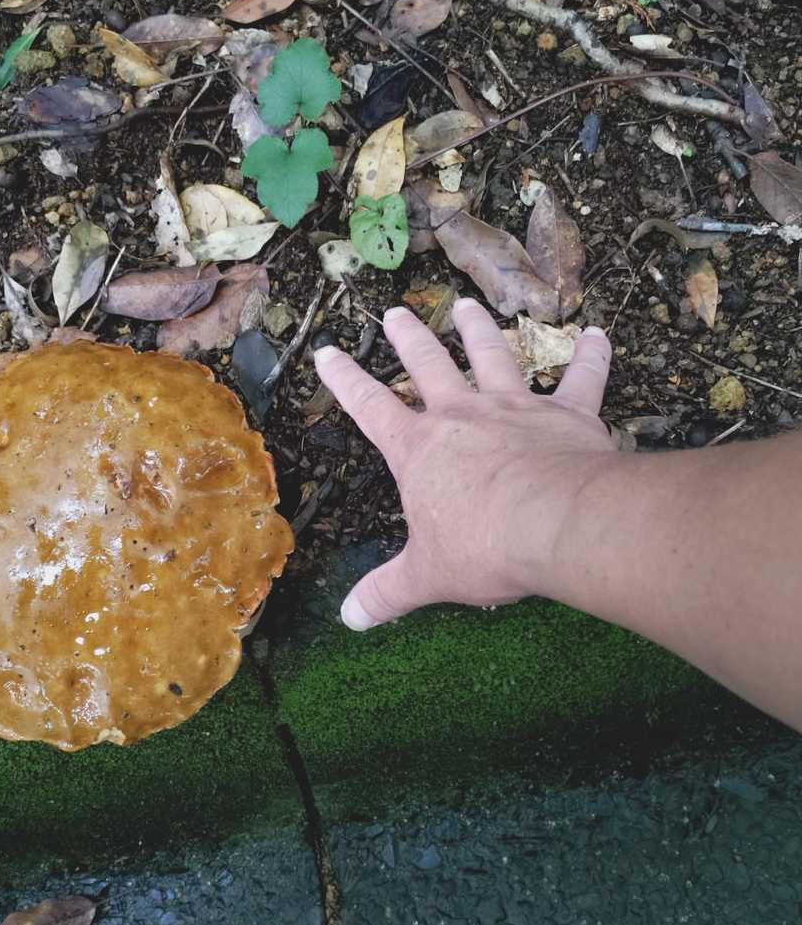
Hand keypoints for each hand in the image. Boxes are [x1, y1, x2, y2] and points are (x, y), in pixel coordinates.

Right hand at [313, 299, 615, 628]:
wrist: (557, 523)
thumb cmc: (484, 547)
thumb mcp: (426, 576)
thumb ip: (387, 593)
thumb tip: (350, 619)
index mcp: (419, 449)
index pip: (370, 407)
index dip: (345, 381)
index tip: (328, 353)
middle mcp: (463, 416)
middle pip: (429, 365)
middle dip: (408, 338)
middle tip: (395, 312)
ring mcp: (516, 407)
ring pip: (493, 356)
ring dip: (479, 330)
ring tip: (467, 306)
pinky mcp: (568, 413)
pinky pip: (583, 378)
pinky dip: (592, 356)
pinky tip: (597, 334)